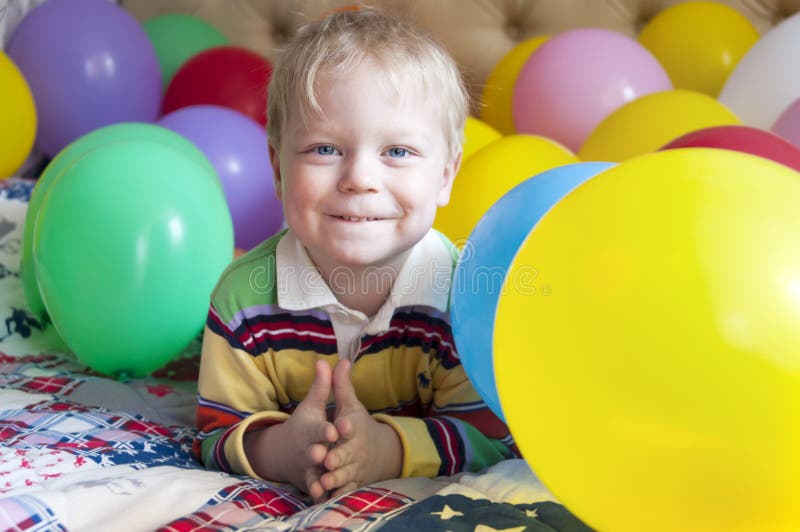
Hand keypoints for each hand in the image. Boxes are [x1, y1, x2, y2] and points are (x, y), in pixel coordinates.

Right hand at [244, 360, 337, 501]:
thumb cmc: (304, 426)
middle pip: (315, 451)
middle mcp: (309, 448)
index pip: (319, 429)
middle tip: (326, 455)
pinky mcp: (310, 481)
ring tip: (324, 483)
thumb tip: (327, 360)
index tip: (334, 430)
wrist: (284, 453)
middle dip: (320, 453)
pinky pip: (315, 488)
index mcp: (311, 430)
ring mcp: (309, 467)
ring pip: (314, 473)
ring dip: (318, 478)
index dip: (326, 430)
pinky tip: (323, 499)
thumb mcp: (312, 406)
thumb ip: (322, 387)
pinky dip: (318, 495)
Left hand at [320, 360, 402, 497]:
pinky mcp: (351, 482)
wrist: (379, 453)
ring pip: (344, 474)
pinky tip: (326, 497)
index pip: (350, 426)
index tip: (339, 426)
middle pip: (346, 454)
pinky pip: (344, 489)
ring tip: (323, 481)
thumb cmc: (358, 426)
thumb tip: (340, 359)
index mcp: (353, 428)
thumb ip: (341, 385)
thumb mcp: (350, 406)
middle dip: (337, 457)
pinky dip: (336, 494)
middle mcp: (355, 449)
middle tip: (326, 459)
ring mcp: (354, 467)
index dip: (344, 427)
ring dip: (335, 479)